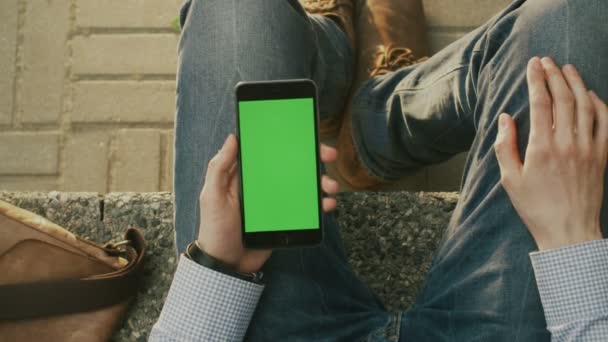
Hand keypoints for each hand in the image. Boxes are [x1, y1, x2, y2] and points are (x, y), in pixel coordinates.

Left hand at [197, 134, 340, 271]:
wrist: (227, 264)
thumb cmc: (215, 229)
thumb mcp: (213, 196)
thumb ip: (219, 167)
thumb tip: (232, 138)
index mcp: (246, 175)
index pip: (269, 151)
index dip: (286, 141)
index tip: (303, 134)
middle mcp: (264, 184)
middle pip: (292, 165)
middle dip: (313, 158)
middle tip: (328, 155)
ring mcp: (276, 201)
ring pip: (303, 185)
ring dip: (320, 182)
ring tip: (330, 187)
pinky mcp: (286, 218)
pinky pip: (306, 207)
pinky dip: (319, 204)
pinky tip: (327, 204)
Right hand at [494, 57, 606, 249]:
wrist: (569, 231)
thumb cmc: (535, 207)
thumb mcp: (510, 179)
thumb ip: (504, 146)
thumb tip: (505, 118)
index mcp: (541, 148)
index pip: (540, 103)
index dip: (536, 80)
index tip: (532, 64)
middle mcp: (567, 143)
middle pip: (563, 98)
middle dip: (554, 75)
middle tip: (547, 61)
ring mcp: (588, 148)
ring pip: (585, 105)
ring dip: (576, 83)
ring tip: (568, 69)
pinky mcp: (602, 156)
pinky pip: (605, 122)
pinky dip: (599, 104)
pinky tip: (590, 94)